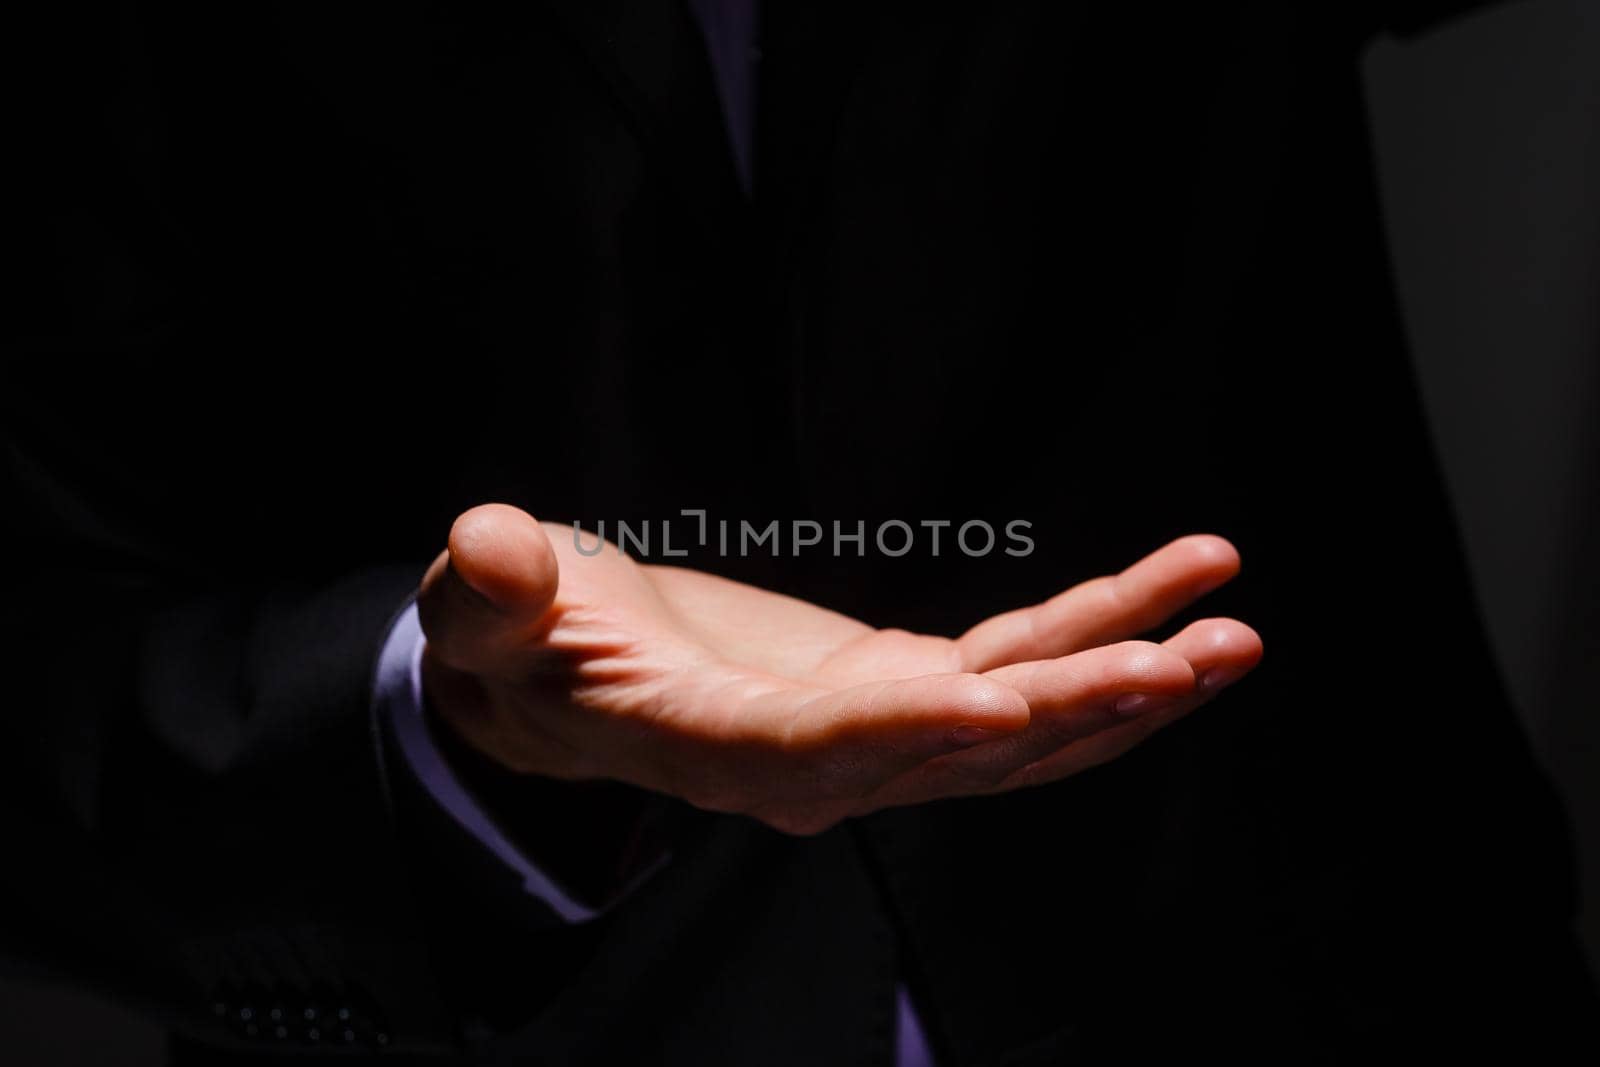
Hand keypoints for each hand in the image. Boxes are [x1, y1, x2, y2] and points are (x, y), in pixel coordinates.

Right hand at [417, 505, 1261, 834]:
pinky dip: (1093, 641)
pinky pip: (1013, 674)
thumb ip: (492, 589)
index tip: (1007, 693)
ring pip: (1015, 726)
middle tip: (1184, 659)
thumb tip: (494, 544)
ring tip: (1228, 632)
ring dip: (1123, 685)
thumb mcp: (490, 613)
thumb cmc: (526, 646)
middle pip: (957, 751)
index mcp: (711, 746)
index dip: (909, 726)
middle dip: (1073, 710)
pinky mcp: (900, 695)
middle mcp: (812, 766)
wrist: (572, 679)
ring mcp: (870, 737)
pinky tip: (1175, 603)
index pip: (817, 749)